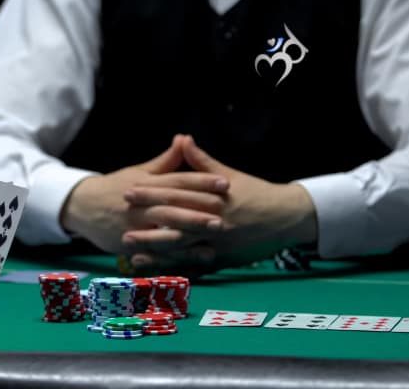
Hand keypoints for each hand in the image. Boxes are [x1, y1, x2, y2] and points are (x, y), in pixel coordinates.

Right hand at [61, 135, 228, 253]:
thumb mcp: (139, 171)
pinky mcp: (130, 245)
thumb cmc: (116, 187)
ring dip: (190, 236)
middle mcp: (140, 205)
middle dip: (197, 213)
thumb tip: (184, 138)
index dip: (201, 182)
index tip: (224, 183)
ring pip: (164, 232)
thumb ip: (165, 161)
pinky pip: (156, 253)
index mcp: (145, 183)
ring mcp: (134, 227)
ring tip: (214, 238)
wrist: (82, 206)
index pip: (176, 181)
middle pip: (172, 208)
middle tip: (223, 215)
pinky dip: (176, 256)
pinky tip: (195, 257)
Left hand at [123, 135, 316, 269]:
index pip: (176, 193)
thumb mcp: (229, 175)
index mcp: (213, 198)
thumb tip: (183, 138)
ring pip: (181, 247)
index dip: (152, 191)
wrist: (286, 217)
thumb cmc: (256, 193)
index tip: (129, 188)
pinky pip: (194, 265)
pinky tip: (157, 269)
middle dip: (147, 221)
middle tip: (122, 218)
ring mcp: (217, 242)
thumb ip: (202, 161)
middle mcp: (213, 221)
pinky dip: (174, 267)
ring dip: (155, 248)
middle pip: (175, 221)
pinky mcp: (222, 258)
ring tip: (130, 248)